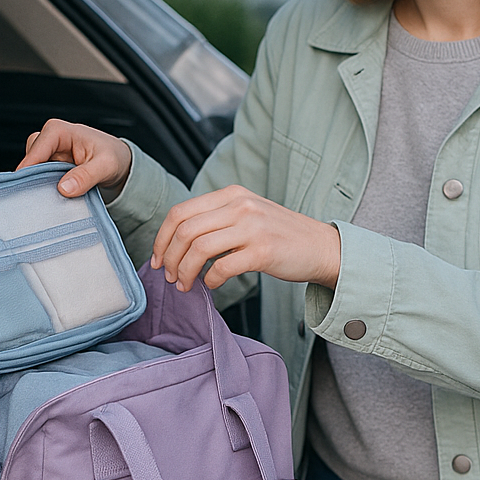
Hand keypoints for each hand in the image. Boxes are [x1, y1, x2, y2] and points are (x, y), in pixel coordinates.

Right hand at [16, 119, 132, 198]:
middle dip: (35, 178)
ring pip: (32, 171)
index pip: (36, 149)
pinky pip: (39, 178)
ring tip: (55, 197)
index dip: (30, 169)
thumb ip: (86, 176)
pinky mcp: (50, 166)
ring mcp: (49, 154)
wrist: (120, 163)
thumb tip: (64, 188)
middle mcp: (50, 139)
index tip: (27, 188)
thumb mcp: (105, 166)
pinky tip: (55, 196)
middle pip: (29, 160)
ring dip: (40, 184)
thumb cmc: (113, 157)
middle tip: (45, 197)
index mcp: (59, 131)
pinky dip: (45, 188)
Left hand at [151, 185, 340, 291]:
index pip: (180, 212)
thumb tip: (177, 241)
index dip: (162, 238)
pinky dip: (209, 280)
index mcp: (232, 195)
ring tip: (185, 284)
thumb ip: (217, 217)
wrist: (321, 246)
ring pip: (198, 249)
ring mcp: (252, 228)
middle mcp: (240, 206)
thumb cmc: (281, 235)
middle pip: (185, 231)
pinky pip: (221, 268)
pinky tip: (212, 285)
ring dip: (184, 271)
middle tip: (168, 276)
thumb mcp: (248, 213)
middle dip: (169, 258)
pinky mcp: (263, 251)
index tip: (158, 258)